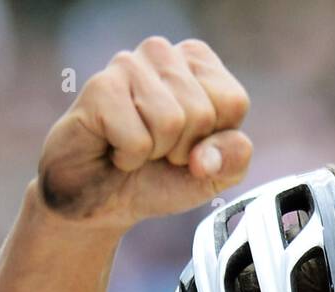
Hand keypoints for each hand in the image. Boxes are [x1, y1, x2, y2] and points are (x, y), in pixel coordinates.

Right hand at [36, 36, 252, 228]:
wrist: (102, 197)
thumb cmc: (159, 176)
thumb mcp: (214, 175)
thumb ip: (234, 159)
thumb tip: (208, 156)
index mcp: (199, 62)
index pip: (234, 101)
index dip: (214, 139)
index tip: (188, 144)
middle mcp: (163, 52)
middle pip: (202, 112)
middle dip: (183, 149)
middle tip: (157, 149)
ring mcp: (128, 64)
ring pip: (171, 121)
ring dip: (155, 151)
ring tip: (136, 146)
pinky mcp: (100, 87)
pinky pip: (138, 139)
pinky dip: (129, 157)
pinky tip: (113, 147)